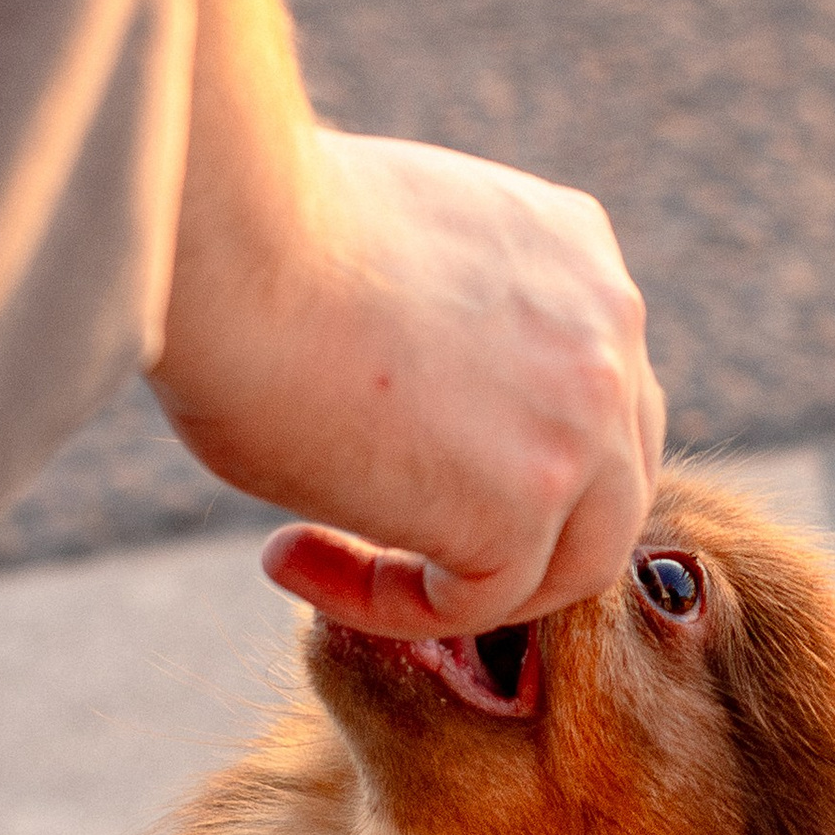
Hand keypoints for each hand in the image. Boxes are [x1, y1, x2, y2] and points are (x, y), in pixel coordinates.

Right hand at [151, 127, 663, 637]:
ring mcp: (585, 419)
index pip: (586, 395)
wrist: (226, 229)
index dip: (505, 454)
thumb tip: (404, 410)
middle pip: (606, 486)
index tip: (386, 458)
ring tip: (328, 565)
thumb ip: (441, 330)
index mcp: (578, 254)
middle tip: (394, 550)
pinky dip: (382, 605)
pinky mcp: (528, 501)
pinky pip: (472, 603)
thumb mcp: (392, 259)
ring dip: (452, 587)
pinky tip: (288, 559)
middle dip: (512, 538)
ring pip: (562, 563)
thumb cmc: (255, 229)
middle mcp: (609, 330)